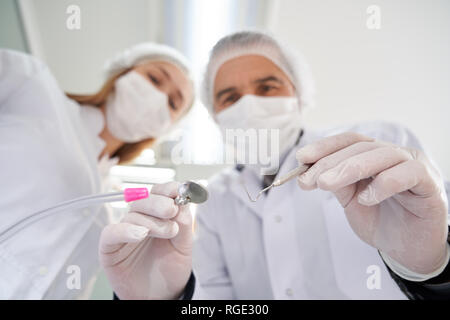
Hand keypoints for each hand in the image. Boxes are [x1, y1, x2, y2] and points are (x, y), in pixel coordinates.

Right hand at [99, 182, 192, 299]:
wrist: (160, 295)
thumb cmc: (170, 268)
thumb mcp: (183, 245)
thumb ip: (183, 224)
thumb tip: (183, 202)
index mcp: (157, 215)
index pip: (158, 193)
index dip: (167, 189)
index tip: (178, 190)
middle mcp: (139, 220)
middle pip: (143, 200)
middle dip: (159, 202)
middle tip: (172, 210)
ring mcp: (123, 232)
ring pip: (132, 215)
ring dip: (151, 221)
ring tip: (168, 232)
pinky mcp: (110, 248)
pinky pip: (111, 233)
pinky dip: (125, 230)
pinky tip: (141, 234)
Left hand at [296, 132, 447, 273]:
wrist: (407, 251)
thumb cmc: (380, 221)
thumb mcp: (350, 200)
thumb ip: (336, 183)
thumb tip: (307, 172)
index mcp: (376, 155)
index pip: (349, 141)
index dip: (325, 146)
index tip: (301, 158)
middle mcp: (396, 155)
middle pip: (361, 147)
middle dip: (330, 162)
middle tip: (309, 180)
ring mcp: (415, 167)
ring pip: (383, 155)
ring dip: (350, 168)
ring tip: (326, 185)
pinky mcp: (431, 185)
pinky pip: (409, 175)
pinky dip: (384, 184)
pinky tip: (365, 199)